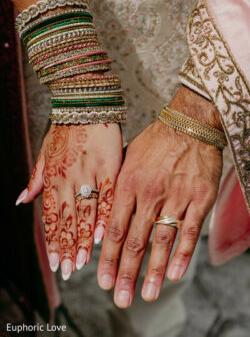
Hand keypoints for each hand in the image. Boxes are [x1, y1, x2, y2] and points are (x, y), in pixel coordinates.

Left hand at [16, 123, 122, 279]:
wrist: (85, 104)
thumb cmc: (65, 130)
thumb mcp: (44, 152)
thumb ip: (35, 179)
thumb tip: (20, 201)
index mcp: (52, 176)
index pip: (50, 216)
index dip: (53, 240)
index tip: (56, 261)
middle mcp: (68, 178)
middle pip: (67, 219)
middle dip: (68, 247)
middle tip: (69, 270)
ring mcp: (88, 173)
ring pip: (84, 212)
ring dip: (83, 239)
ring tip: (83, 261)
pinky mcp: (109, 167)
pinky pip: (105, 195)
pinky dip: (103, 215)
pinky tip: (102, 233)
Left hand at [97, 87, 222, 307]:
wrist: (189, 124)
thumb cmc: (156, 141)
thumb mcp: (127, 157)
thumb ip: (116, 187)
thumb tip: (104, 217)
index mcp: (128, 182)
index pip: (114, 228)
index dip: (107, 257)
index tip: (101, 279)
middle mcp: (150, 192)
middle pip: (135, 240)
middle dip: (126, 273)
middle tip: (120, 297)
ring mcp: (176, 196)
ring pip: (162, 240)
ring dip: (154, 271)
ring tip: (147, 295)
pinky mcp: (199, 197)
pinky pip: (189, 230)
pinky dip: (182, 254)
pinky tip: (174, 274)